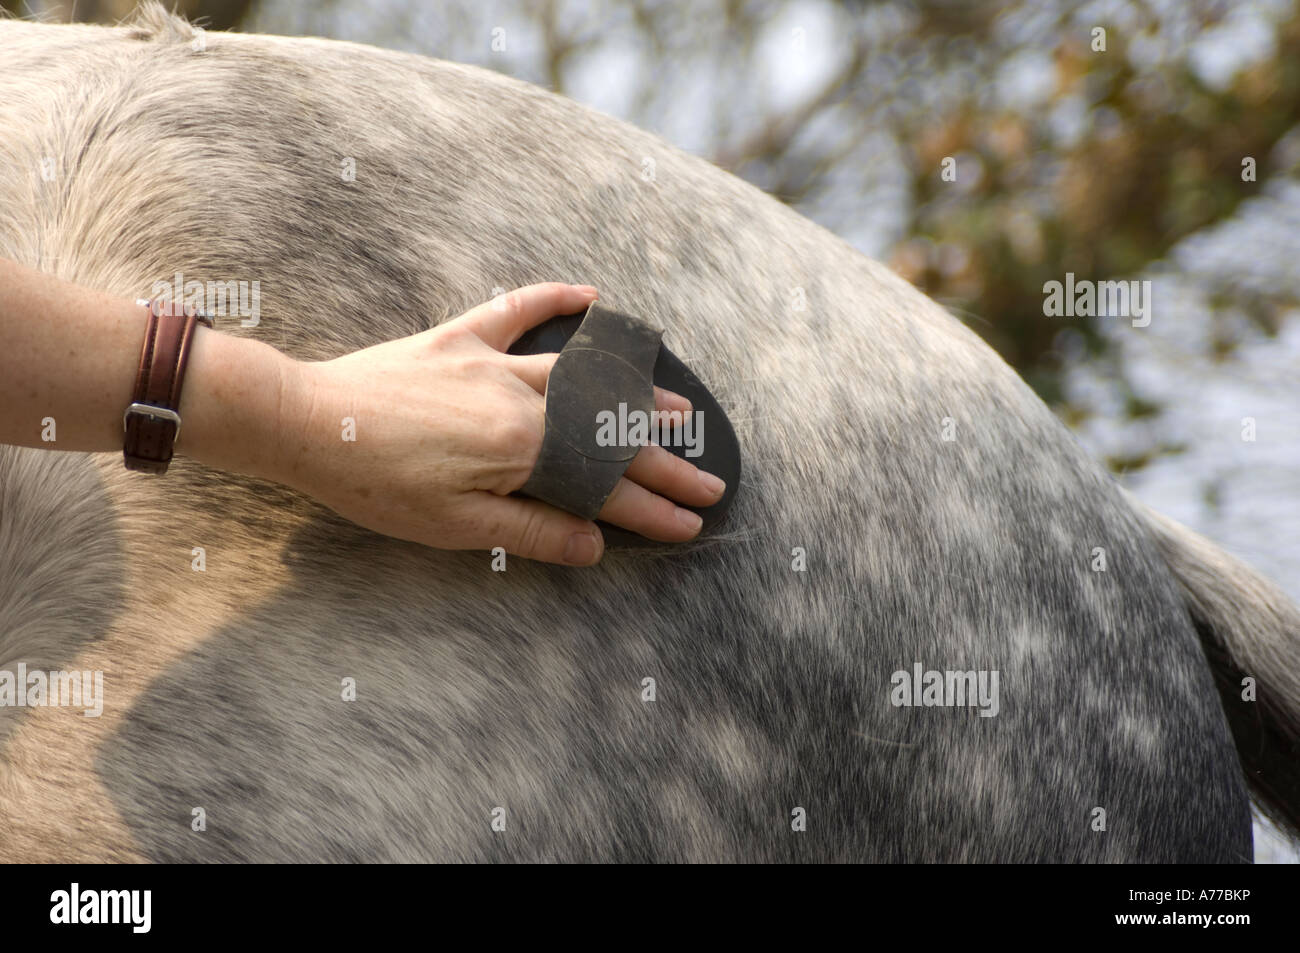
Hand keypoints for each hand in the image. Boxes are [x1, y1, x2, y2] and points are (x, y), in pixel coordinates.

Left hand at [273, 283, 725, 564]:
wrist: (305, 423)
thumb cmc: (374, 484)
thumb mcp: (454, 527)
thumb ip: (530, 532)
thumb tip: (595, 546)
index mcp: (519, 450)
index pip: (603, 487)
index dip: (654, 509)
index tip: (693, 524)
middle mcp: (517, 400)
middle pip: (607, 433)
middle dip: (665, 461)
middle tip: (710, 480)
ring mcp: (490, 363)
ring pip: (581, 375)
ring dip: (634, 392)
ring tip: (680, 408)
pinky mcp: (459, 339)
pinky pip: (516, 309)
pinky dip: (554, 299)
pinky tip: (592, 297)